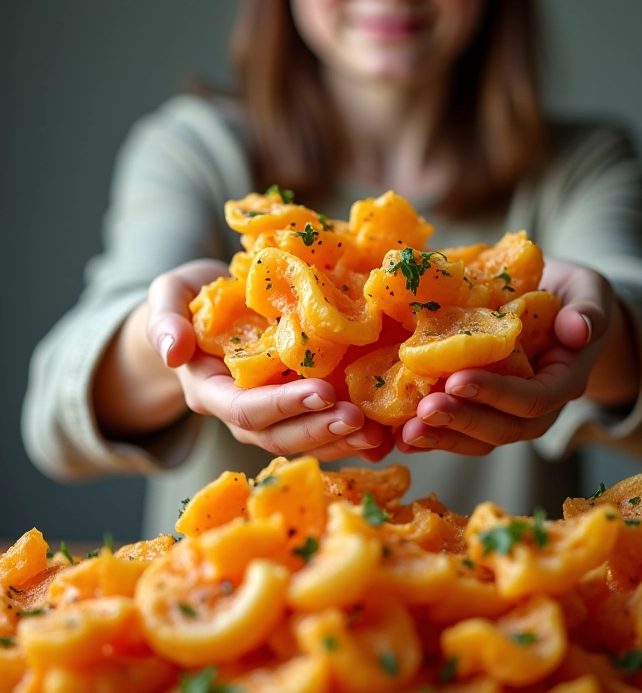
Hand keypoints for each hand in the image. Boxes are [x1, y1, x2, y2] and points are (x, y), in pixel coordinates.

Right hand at [146, 259, 392, 461]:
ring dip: (340, 441)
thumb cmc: (191, 300)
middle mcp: (241, 413)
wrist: (207, 311)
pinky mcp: (293, 409)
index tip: (322, 391)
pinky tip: (383, 435)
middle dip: (319, 430)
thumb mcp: (169, 296)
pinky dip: (350, 438)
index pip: (246, 409)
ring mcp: (270, 415)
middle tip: (358, 419)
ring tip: (377, 432)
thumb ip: (164, 320)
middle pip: (279, 436)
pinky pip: (320, 431)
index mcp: (211, 391)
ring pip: (304, 441)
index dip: (283, 406)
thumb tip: (172, 353)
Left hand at [397, 258, 634, 454]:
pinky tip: (398, 437)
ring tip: (406, 434)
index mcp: (562, 381)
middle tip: (423, 411)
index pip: (532, 399)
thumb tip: (578, 331)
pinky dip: (430, 435)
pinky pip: (457, 429)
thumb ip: (590, 310)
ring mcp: (505, 411)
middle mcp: (534, 406)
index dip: (496, 394)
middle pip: (502, 428)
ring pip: (477, 438)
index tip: (457, 380)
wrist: (552, 300)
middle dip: (461, 421)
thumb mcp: (589, 291)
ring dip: (441, 437)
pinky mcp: (479, 406)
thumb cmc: (570, 293)